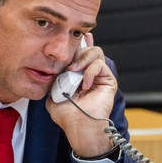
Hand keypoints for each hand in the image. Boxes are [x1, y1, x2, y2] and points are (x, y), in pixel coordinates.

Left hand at [47, 33, 117, 156]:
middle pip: (87, 49)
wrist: (79, 127)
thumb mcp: (53, 94)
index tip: (74, 35)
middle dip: (77, 53)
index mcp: (78, 75)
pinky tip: (85, 84)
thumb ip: (54, 80)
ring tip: (74, 72)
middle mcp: (90, 74)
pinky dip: (90, 71)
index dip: (79, 42)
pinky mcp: (108, 80)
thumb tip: (53, 67)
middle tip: (69, 67)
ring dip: (83, 60)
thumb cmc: (67, 116)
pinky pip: (99, 64)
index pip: (80, 53)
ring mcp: (100, 77)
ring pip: (95, 52)